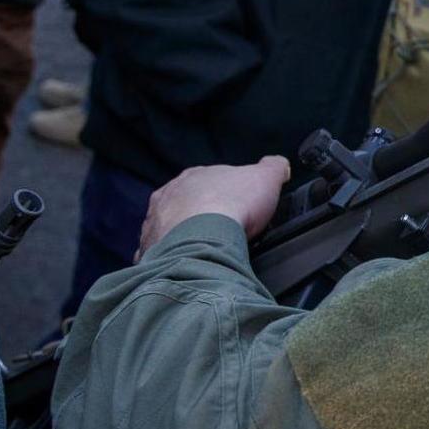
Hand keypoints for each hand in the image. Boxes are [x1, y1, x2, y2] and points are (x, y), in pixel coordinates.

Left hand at [137, 156, 291, 256]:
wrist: (204, 237)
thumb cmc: (234, 204)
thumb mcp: (266, 177)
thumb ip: (273, 167)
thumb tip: (279, 165)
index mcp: (195, 174)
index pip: (210, 181)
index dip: (224, 193)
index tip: (237, 207)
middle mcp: (169, 193)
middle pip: (186, 202)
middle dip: (200, 214)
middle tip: (221, 230)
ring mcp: (155, 220)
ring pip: (169, 225)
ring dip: (182, 235)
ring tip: (203, 249)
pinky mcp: (149, 247)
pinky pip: (158, 251)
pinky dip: (169, 257)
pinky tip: (185, 262)